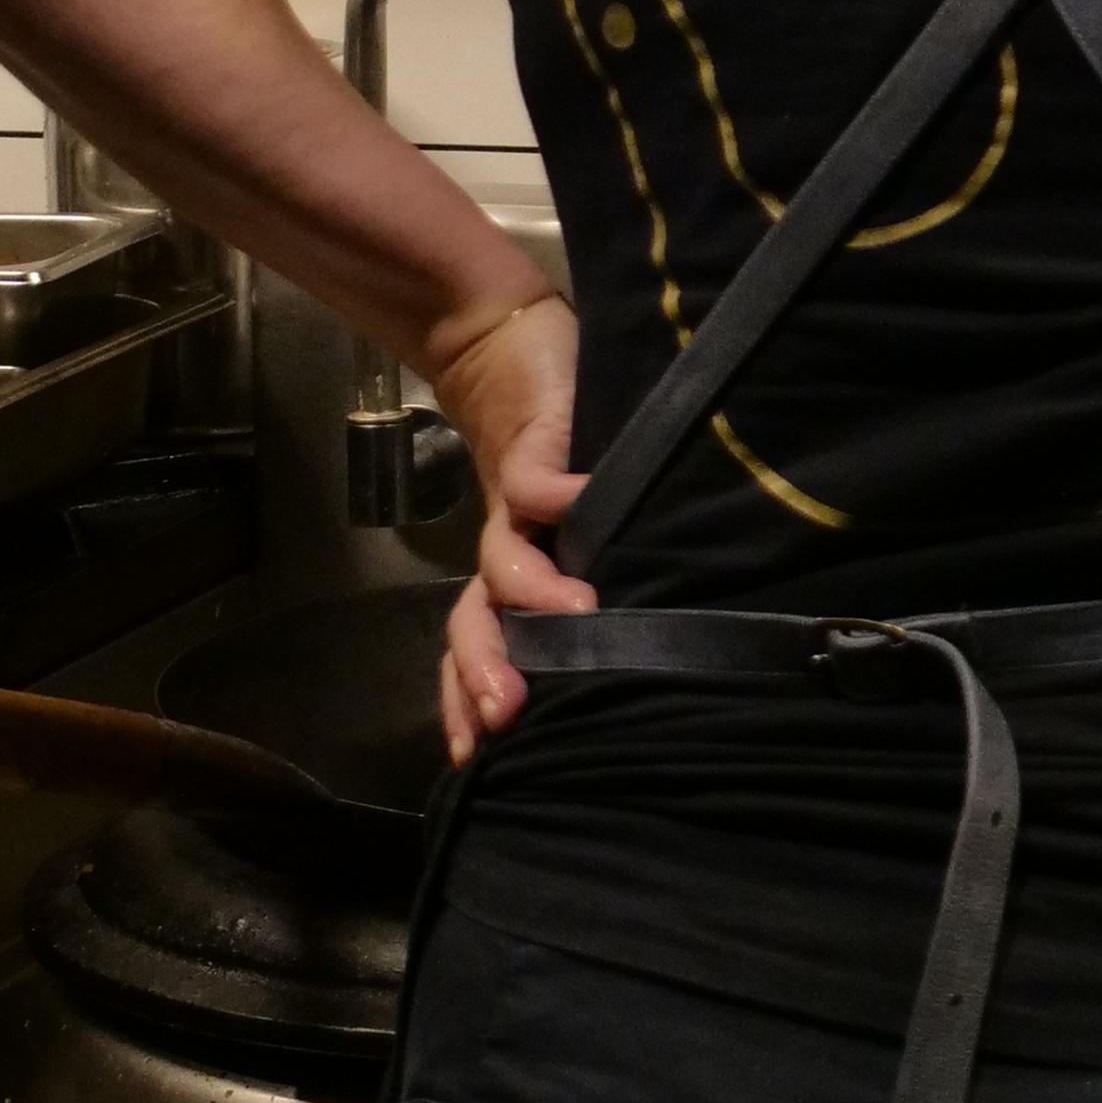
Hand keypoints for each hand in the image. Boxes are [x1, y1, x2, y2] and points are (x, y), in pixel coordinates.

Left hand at [423, 294, 593, 764]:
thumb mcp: (580, 507)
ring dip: (529, 597)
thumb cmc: (560, 437)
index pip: (484, 647)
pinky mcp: (532, 441)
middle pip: (480, 622)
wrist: (502, 343)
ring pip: (501, 567)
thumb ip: (597, 557)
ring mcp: (516, 499)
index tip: (479, 759)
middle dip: (488, 671)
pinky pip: (534, 480)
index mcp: (513, 570)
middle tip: (507, 716)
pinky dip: (556, 496)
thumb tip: (629, 629)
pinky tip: (583, 506)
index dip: (472, 701)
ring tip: (572, 616)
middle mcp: (508, 546)